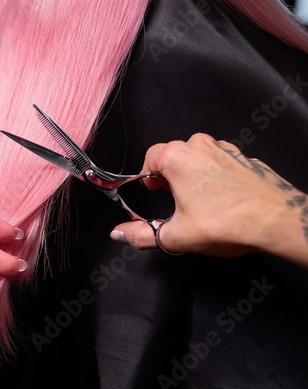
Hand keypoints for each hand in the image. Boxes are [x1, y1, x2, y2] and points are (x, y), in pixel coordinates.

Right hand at [111, 133, 307, 261]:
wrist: (278, 221)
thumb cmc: (229, 223)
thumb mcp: (176, 236)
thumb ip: (140, 235)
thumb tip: (119, 234)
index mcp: (178, 158)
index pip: (149, 157)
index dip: (146, 177)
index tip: (151, 192)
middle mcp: (200, 146)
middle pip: (172, 156)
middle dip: (168, 177)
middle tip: (174, 201)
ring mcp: (225, 149)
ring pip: (196, 157)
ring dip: (191, 175)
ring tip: (198, 203)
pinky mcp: (243, 157)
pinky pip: (218, 162)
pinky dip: (213, 176)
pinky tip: (220, 200)